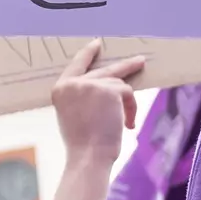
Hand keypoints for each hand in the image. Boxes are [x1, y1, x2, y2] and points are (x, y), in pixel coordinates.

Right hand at [52, 39, 144, 161]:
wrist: (88, 155)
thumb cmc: (82, 143)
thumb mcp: (73, 114)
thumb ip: (82, 96)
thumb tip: (107, 84)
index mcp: (60, 89)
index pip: (75, 65)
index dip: (88, 53)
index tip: (97, 44)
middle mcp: (73, 83)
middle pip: (104, 70)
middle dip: (125, 66)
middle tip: (140, 61)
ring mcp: (91, 84)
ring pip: (118, 84)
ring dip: (126, 103)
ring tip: (128, 122)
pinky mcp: (109, 89)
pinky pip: (128, 93)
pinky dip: (131, 108)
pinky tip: (128, 125)